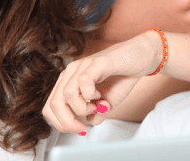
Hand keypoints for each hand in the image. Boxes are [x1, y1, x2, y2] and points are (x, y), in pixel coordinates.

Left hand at [43, 33, 161, 133]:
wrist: (140, 58)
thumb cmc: (122, 77)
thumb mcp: (107, 103)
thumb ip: (95, 115)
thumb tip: (88, 122)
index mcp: (69, 82)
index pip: (50, 108)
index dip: (61, 124)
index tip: (79, 130)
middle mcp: (72, 72)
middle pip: (54, 104)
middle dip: (67, 123)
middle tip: (83, 128)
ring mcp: (83, 65)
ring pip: (66, 94)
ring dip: (81, 108)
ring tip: (96, 105)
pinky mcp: (96, 62)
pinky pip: (83, 80)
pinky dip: (90, 94)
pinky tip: (99, 94)